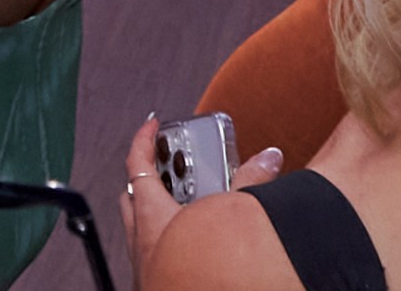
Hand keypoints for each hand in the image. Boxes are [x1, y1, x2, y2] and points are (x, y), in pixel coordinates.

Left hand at [122, 116, 283, 273]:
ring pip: (142, 230)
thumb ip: (249, 184)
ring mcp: (145, 268)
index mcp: (152, 217)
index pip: (137, 165)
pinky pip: (154, 258)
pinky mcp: (155, 287)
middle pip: (133, 197)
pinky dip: (169, 247)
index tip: (151, 124)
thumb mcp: (233, 219)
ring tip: (191, 210)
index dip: (143, 140)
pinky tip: (192, 250)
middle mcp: (141, 243)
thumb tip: (268, 158)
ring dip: (160, 216)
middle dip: (150, 179)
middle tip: (173, 168)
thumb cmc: (207, 272)